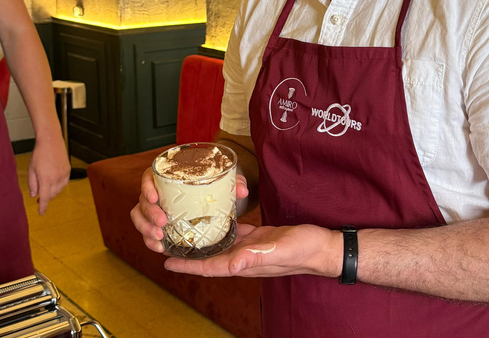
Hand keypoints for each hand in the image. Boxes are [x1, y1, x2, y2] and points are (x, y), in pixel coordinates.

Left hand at [28, 134, 69, 214]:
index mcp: (46, 179)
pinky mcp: (68, 170)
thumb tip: (34, 195)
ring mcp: (64, 174)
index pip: (45, 198)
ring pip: (59, 190)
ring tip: (46, 186)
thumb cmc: (39, 154)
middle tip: (39, 196)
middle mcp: (57, 178)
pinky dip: (59, 185)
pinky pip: (64, 183)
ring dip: (53, 191)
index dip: (43, 207)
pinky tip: (54, 181)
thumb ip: (32, 184)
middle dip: (46, 197)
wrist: (51, 141)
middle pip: (52, 195)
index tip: (41, 213)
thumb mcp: (31, 169)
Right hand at [131, 167, 250, 253]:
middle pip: (142, 200)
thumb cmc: (214, 187)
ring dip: (145, 229)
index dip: (147, 186)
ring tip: (159, 239)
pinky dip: (150, 241)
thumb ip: (234, 183)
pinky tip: (160, 248)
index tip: (155, 196)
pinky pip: (146, 232)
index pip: (149, 177)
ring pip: (139, 217)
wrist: (213, 201)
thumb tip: (242, 190)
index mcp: (168, 177)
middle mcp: (157, 192)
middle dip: (148, 213)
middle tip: (162, 222)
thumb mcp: (225, 183)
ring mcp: (154, 209)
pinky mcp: (157, 225)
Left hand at [162, 224, 340, 278]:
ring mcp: (250, 249)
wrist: (322, 246)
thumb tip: (232, 264)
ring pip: (218, 247)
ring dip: (201, 243)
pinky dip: (219, 230)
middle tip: (167, 244)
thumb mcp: (278, 250)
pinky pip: (233, 235)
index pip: (209, 267)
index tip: (166, 261)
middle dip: (187, 254)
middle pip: (208, 259)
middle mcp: (243, 258)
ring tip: (183, 232)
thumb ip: (255, 257)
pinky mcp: (257, 238)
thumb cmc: (304, 249)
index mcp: (244, 263)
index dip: (187, 265)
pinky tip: (212, 222)